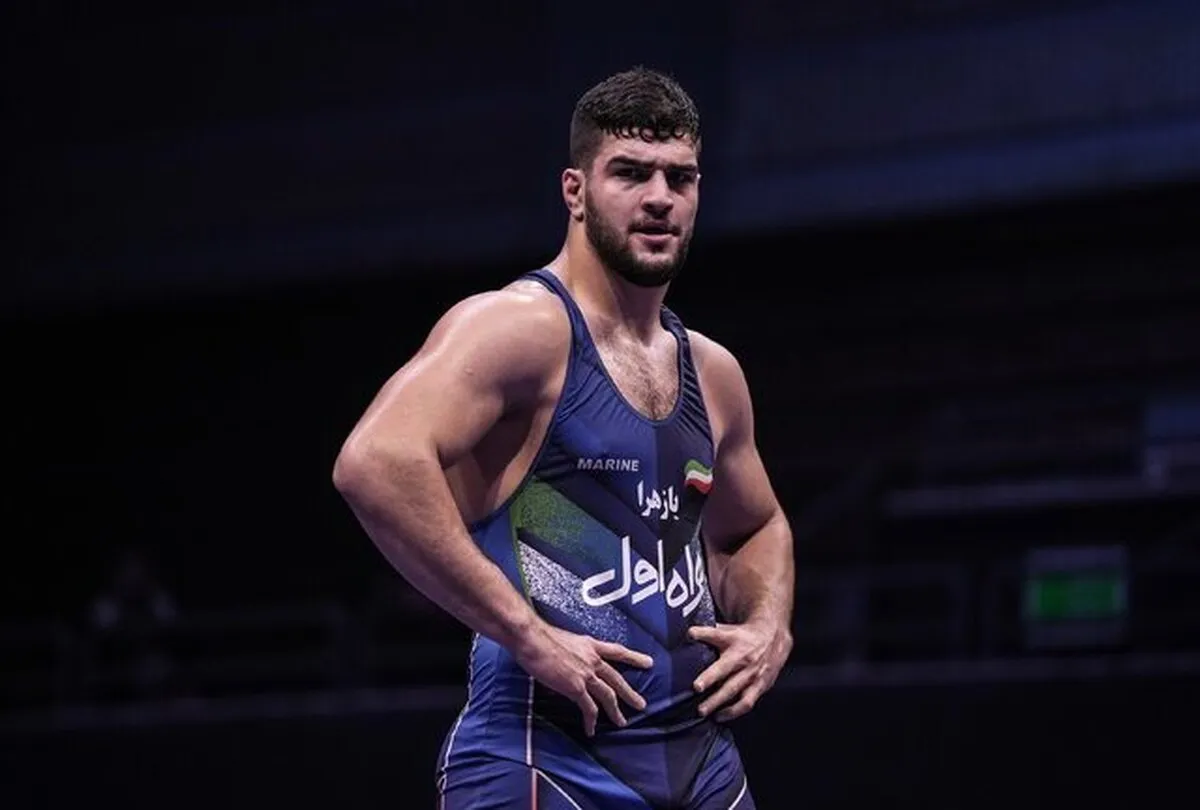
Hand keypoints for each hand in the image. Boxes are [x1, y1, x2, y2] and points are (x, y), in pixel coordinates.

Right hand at [513, 624, 653, 736]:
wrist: (533, 639)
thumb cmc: (540, 635)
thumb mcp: (564, 638)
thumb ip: (571, 650)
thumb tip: (567, 658)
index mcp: (590, 645)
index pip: (618, 651)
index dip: (634, 657)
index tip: (648, 662)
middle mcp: (593, 659)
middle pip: (617, 679)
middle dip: (630, 693)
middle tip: (641, 704)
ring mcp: (586, 674)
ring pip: (608, 696)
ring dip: (615, 711)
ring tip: (622, 722)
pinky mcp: (576, 688)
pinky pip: (588, 708)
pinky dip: (591, 721)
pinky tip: (591, 730)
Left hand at [688, 619, 791, 721]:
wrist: (774, 639)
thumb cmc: (744, 636)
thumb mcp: (727, 630)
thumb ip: (707, 633)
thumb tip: (685, 635)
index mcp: (733, 640)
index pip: (716, 634)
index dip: (703, 634)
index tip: (691, 634)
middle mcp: (743, 657)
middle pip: (726, 668)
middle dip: (710, 678)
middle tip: (695, 688)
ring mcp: (753, 673)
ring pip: (735, 690)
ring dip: (718, 702)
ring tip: (703, 711)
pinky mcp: (760, 686)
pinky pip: (746, 702)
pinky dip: (733, 712)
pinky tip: (720, 716)